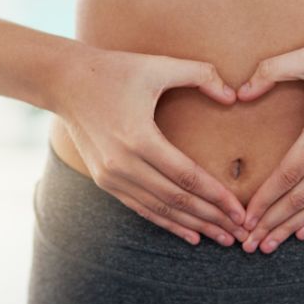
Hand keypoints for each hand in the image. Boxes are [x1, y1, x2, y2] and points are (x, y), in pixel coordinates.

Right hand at [48, 46, 249, 246]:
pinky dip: (168, 223)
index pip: (187, 176)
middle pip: (177, 200)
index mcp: (139, 138)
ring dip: (194, 226)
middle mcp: (123, 164)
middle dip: (212, 219)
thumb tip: (233, 96)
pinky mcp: (104, 181)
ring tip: (223, 238)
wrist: (63, 81)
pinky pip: (142, 208)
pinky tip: (191, 235)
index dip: (217, 196)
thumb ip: (200, 74)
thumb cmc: (115, 69)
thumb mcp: (158, 65)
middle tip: (240, 233)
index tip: (240, 211)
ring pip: (160, 210)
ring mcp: (111, 176)